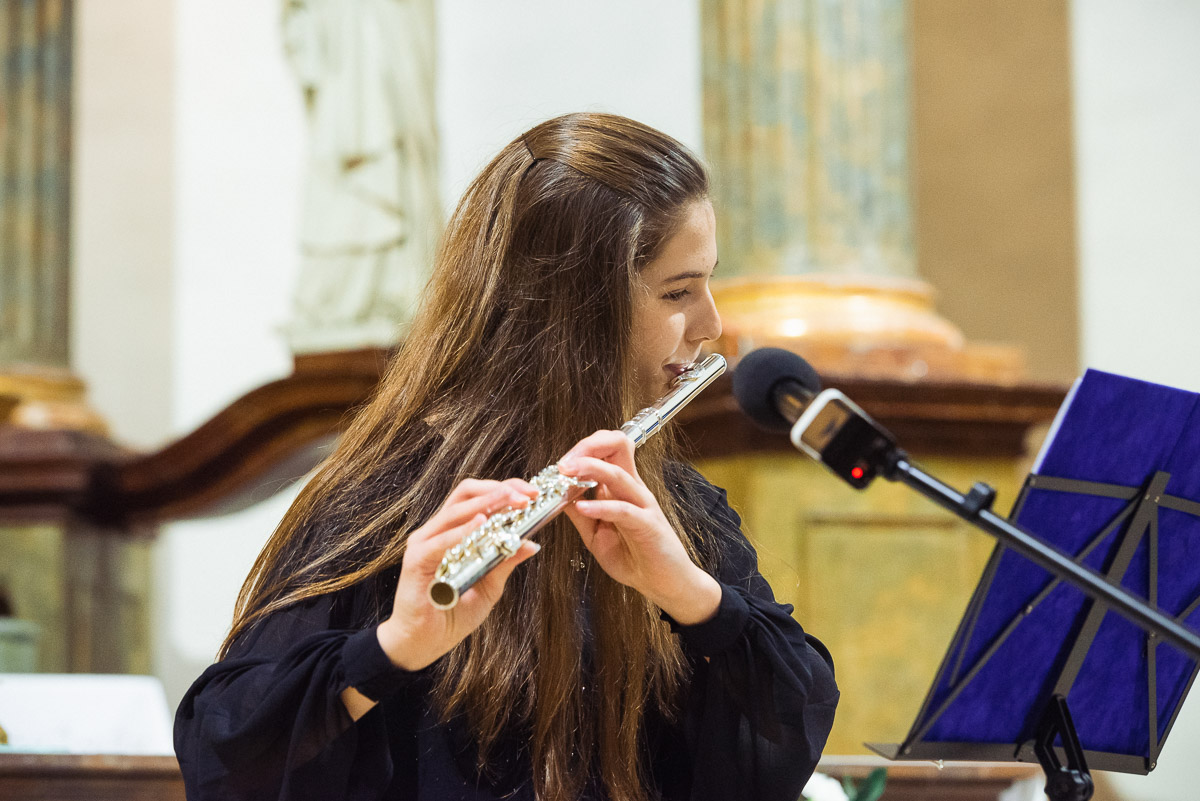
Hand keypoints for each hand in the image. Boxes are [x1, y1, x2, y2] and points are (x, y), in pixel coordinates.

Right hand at [377, 478, 539, 670]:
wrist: (423, 643)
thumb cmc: (453, 613)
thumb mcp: (489, 586)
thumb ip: (505, 561)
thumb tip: (532, 543)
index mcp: (454, 532)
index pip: (478, 497)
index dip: (505, 489)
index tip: (532, 493)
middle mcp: (437, 531)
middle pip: (466, 494)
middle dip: (499, 490)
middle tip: (526, 496)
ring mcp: (424, 543)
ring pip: (455, 511)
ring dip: (486, 504)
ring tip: (510, 501)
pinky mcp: (415, 561)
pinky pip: (440, 542)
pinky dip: (462, 531)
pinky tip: (482, 525)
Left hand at [558, 431, 720, 624]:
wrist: (663, 584)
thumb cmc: (634, 557)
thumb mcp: (597, 534)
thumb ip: (580, 515)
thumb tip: (559, 496)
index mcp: (623, 487)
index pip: (608, 448)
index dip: (583, 448)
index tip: (562, 464)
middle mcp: (634, 489)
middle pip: (617, 446)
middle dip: (587, 446)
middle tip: (564, 462)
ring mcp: (643, 505)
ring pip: (618, 474)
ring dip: (589, 468)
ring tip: (566, 472)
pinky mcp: (648, 525)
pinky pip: (624, 510)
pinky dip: (601, 506)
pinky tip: (583, 508)